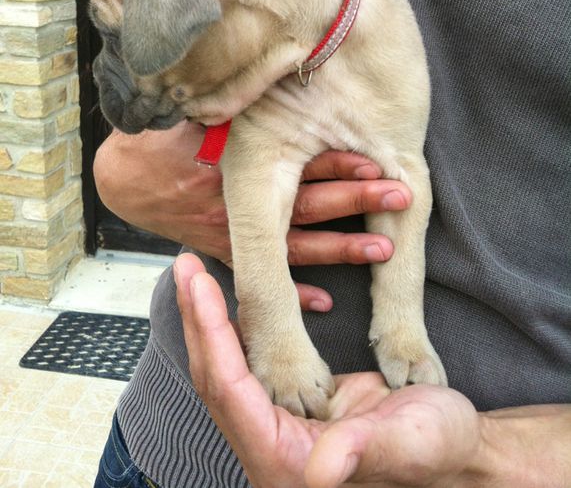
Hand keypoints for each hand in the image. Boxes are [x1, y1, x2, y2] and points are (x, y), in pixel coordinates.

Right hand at [94, 121, 410, 308]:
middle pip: (309, 203)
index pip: (298, 162)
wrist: (122, 178)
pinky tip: (323, 301)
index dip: (338, 163)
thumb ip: (233, 94)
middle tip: (400, 198)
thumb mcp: (196, 107)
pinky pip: (261, 276)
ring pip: (296, 245)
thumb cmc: (163, 135)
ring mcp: (233, 231)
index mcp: (238, 163)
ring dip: (340, 249)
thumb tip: (267, 61)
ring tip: (381, 250)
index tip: (376, 161)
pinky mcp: (223, 248)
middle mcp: (240, 202)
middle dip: (355, 201)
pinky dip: (291, 290)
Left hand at [175, 253, 570, 487]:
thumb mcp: (407, 444)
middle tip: (186, 264)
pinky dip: (238, 324)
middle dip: (198, 317)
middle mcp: (270, 443)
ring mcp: (278, 422)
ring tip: (197, 271)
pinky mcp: (291, 402)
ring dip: (211, 317)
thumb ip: (360, 453)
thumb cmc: (436, 451)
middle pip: (216, 373)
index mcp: (283, 458)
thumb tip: (318, 471)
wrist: (455, 449)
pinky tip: (235, 294)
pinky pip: (253, 359)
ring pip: (228, 365)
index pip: (228, 386)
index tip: (198, 281)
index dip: (211, 332)